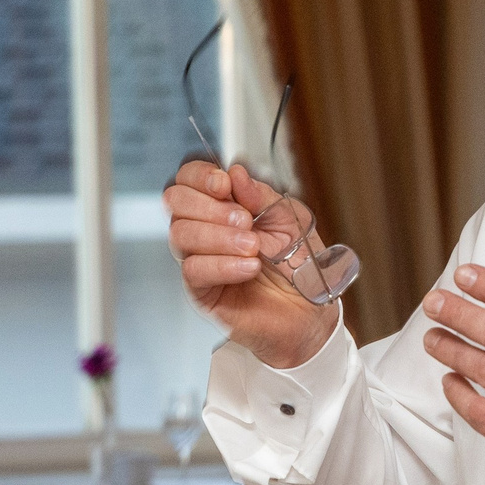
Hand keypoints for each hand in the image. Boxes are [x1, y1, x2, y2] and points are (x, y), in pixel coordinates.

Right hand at [165, 161, 338, 368]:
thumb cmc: (298, 265)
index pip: (188, 179)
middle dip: (209, 206)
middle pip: (175, 202)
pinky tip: (249, 267)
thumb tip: (236, 174)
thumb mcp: (288, 218)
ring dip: (219, 236)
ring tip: (253, 246)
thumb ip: (261, 195)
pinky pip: (194, 270)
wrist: (309, 311)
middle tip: (245, 220)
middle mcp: (204, 230)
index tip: (224, 184)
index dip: (199, 176)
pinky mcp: (201, 292)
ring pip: (180, 235)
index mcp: (221, 207)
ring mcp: (200, 260)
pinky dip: (223, 265)